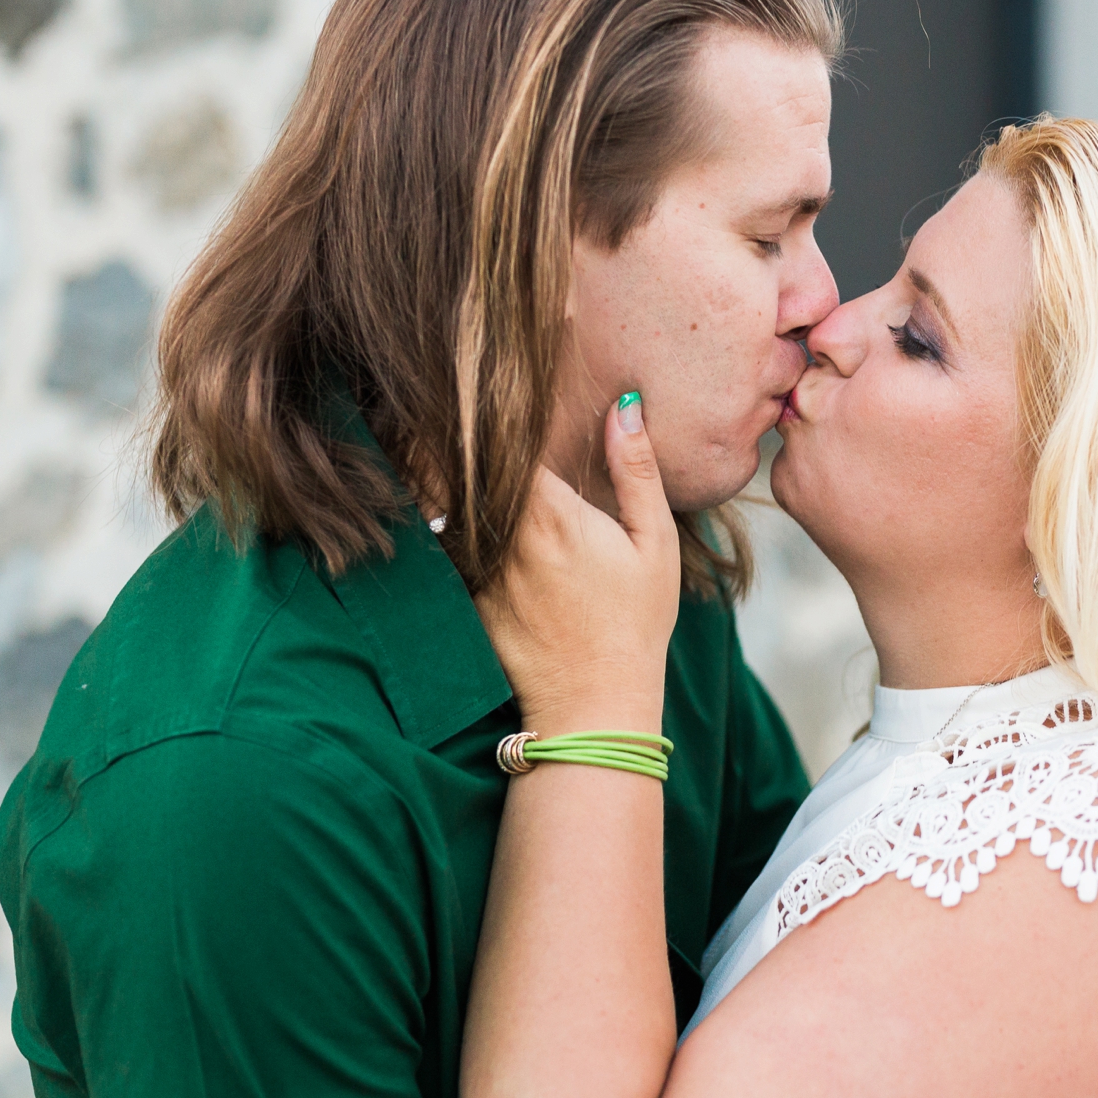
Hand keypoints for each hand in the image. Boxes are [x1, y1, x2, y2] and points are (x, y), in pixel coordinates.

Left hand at [474, 394, 680, 737]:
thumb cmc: (634, 623)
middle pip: (472, 466)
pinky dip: (447, 523)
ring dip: (450, 476)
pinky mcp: (465, 599)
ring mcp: (478, 571)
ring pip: (452, 503)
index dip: (503, 414)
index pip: (508, 439)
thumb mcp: (654, 543)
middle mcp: (505, 537)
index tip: (500, 393)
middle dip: (468, 437)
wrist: (593, 704)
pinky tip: (449, 510)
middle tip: (461, 407)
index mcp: (552, 513)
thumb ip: (636, 470)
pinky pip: (449, 547)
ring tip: (444, 449)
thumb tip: (623, 405)